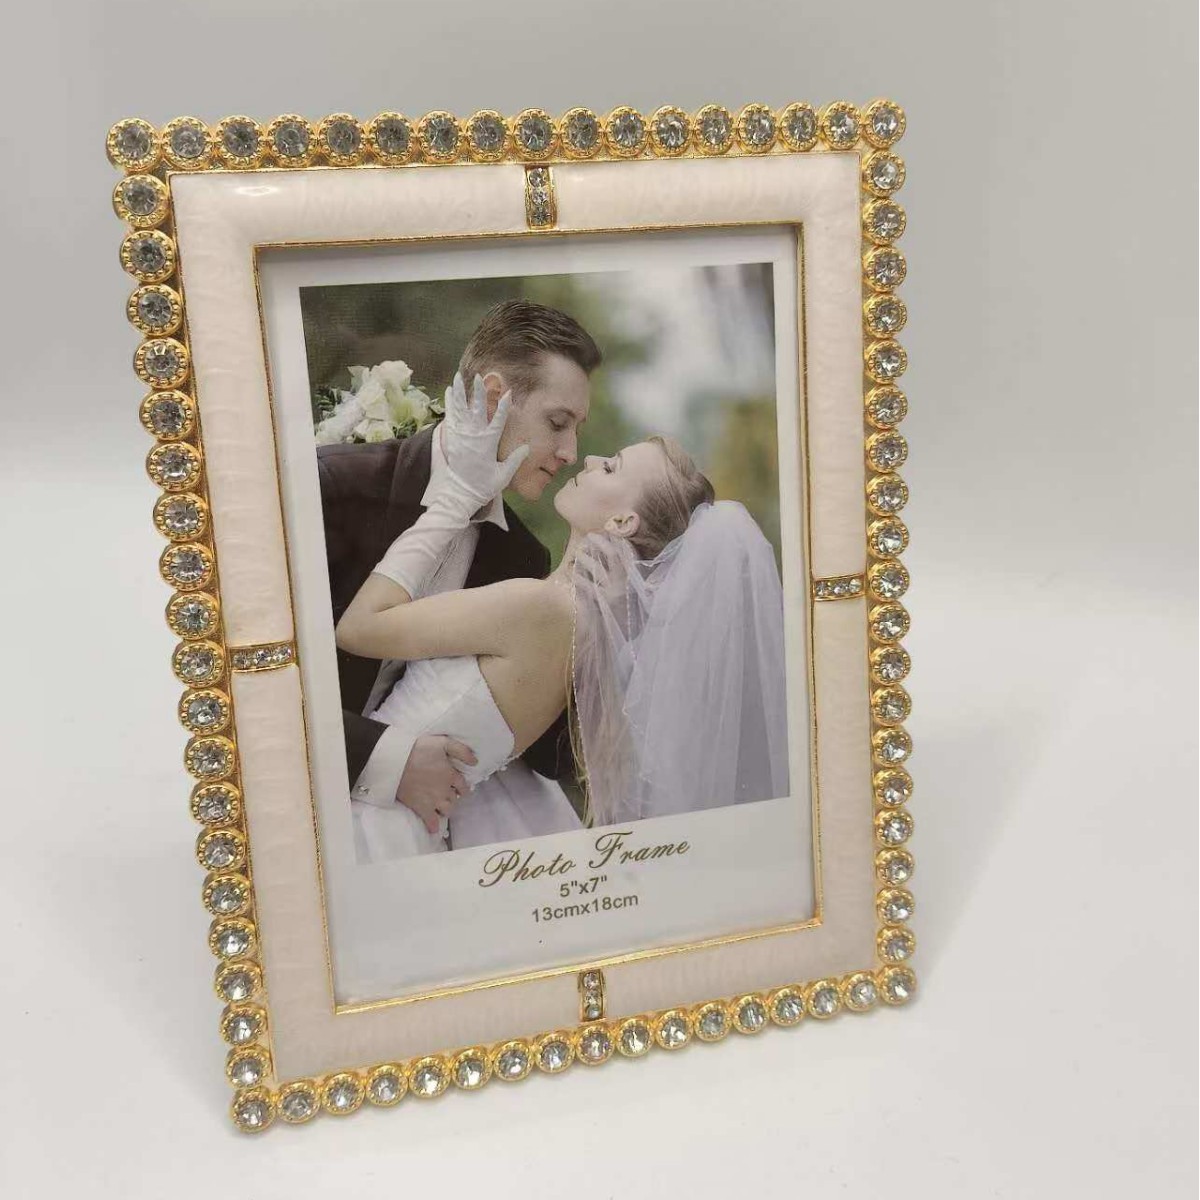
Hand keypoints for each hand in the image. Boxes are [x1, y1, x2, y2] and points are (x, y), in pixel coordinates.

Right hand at [395, 734, 478, 834]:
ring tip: (440, 806)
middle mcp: (445, 790)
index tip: (459, 788)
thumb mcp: (442, 743)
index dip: (462, 787)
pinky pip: (431, 822)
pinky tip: (434, 827)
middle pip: (455, 799)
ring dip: (446, 809)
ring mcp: (434, 800)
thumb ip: (461, 751)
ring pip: (447, 810)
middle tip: (445, 794)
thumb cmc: (418, 749)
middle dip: (452, 797)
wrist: (395, 761)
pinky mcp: (421, 807)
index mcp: (451, 774)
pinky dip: (434, 826)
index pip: (463, 786)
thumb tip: (475, 761)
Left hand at [438, 373, 529, 513]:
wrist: (460, 494)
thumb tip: (527, 447)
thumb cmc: (484, 486)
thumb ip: (515, 459)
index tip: (509, 393)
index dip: (504, 406)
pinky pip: (450, 417)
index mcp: (489, 444)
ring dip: (460, 392)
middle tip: (480, 378)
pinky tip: (450, 391)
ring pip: (461, 410)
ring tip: (459, 377)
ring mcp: (461, 436)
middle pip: (478, 410)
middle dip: (480, 393)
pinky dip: (450, 403)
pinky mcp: (452, 438)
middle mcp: (474, 437)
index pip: (499, 421)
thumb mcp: (504, 475)